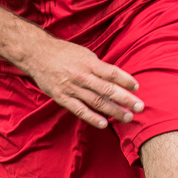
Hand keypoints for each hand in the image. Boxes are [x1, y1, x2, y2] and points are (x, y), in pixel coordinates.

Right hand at [20, 35, 143, 129]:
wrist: (37, 54)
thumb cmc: (64, 53)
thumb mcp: (84, 54)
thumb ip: (98, 67)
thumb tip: (116, 79)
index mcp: (89, 63)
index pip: (112, 72)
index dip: (126, 80)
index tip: (137, 87)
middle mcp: (82, 76)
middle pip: (108, 89)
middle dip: (126, 99)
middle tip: (140, 107)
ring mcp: (72, 88)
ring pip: (96, 102)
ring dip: (114, 111)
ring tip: (127, 117)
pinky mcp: (62, 97)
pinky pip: (79, 110)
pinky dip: (92, 118)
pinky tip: (104, 124)